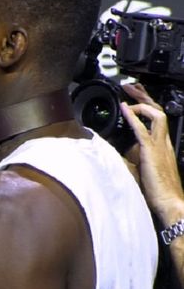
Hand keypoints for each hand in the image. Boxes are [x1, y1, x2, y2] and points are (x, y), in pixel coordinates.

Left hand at [120, 83, 183, 222]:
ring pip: (156, 115)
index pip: (157, 119)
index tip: (135, 97)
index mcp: (163, 145)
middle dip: (145, 96)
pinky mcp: (152, 151)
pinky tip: (125, 108)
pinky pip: (143, 129)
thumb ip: (133, 159)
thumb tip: (119, 153)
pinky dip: (134, 117)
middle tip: (132, 86)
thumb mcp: (143, 170)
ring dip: (142, 102)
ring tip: (129, 93)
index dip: (147, 106)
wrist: (170, 203)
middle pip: (158, 112)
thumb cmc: (158, 191)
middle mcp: (164, 142)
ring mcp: (160, 145)